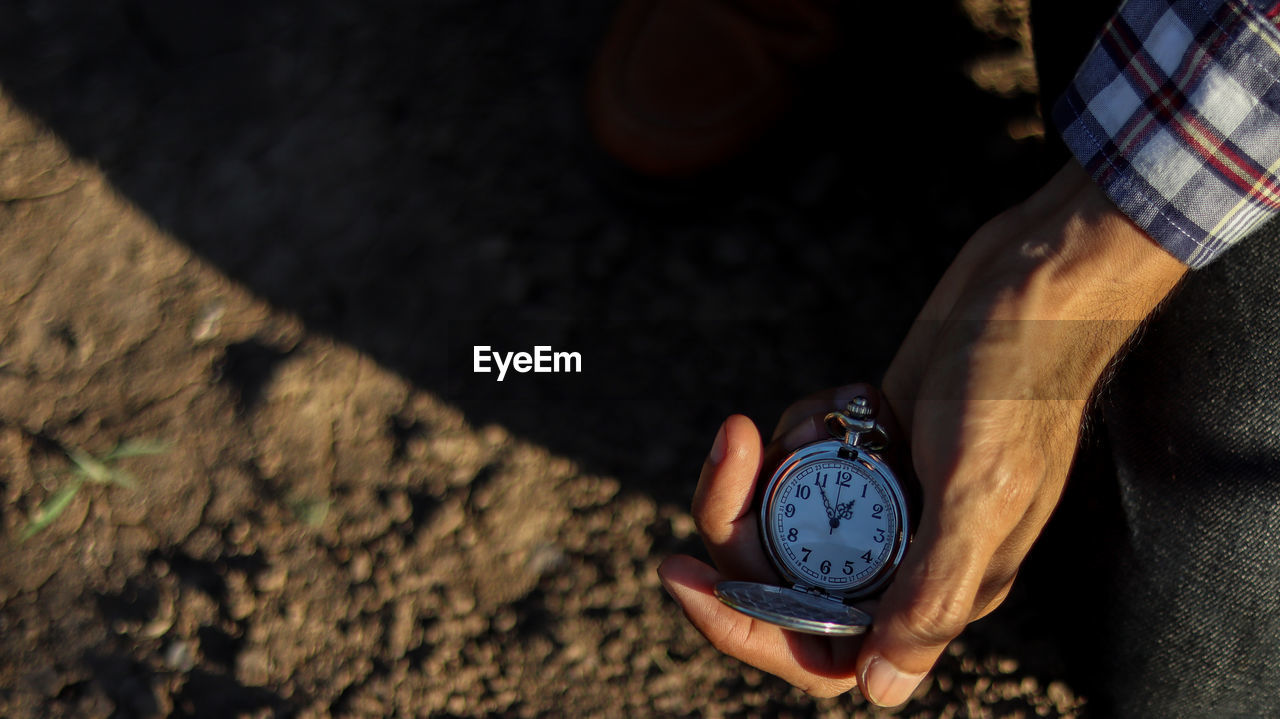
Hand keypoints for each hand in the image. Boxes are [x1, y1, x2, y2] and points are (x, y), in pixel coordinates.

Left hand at [657, 162, 1187, 704]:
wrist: (1037, 280)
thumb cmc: (1019, 382)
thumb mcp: (977, 490)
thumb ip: (930, 596)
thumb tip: (878, 691)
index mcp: (937, 586)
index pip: (821, 650)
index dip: (745, 629)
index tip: (686, 577)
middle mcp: (907, 553)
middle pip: (784, 578)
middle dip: (740, 518)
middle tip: (730, 449)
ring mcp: (888, 498)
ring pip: (786, 515)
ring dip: (770, 465)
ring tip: (793, 419)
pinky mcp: (874, 446)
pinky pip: (804, 457)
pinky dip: (805, 426)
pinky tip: (846, 397)